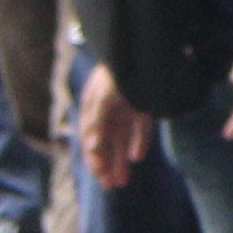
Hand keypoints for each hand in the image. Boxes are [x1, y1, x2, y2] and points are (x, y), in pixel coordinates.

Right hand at [77, 64, 148, 191]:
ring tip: (122, 181)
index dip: (95, 157)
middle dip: (107, 163)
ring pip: (121, 137)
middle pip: (105, 141)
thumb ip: (97, 120)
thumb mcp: (104, 96)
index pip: (90, 137)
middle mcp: (107, 107)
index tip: (100, 175)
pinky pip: (139, 126)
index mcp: (93, 105)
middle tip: (110, 185)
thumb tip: (92, 146)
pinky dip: (139, 140)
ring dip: (121, 158)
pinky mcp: (142, 103)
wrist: (142, 46)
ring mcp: (125, 105)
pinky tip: (138, 157)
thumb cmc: (118, 72)